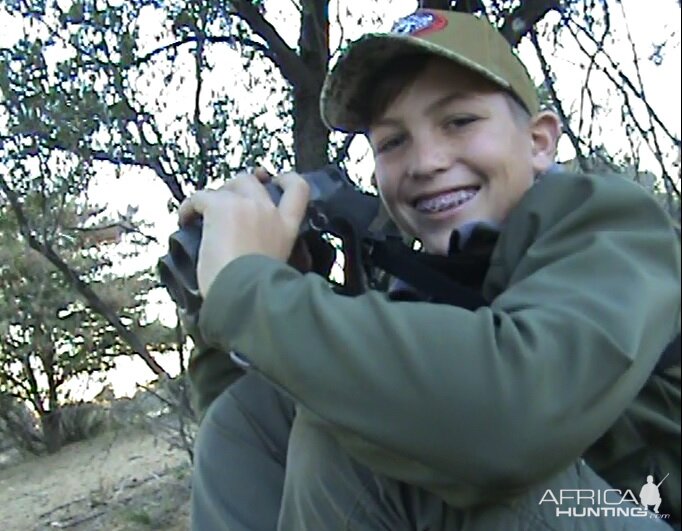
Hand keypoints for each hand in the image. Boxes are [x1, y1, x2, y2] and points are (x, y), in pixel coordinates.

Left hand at [178, 168, 309, 296]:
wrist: (244, 294)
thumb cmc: (258, 290)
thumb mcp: (276, 266)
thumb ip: (271, 250)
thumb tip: (254, 253)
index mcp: (286, 227)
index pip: (298, 189)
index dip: (287, 178)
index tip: (274, 179)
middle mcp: (268, 210)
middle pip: (252, 181)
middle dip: (237, 186)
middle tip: (224, 200)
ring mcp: (245, 205)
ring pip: (227, 185)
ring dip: (214, 196)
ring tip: (201, 214)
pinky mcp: (220, 206)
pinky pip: (200, 196)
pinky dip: (189, 207)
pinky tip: (185, 220)